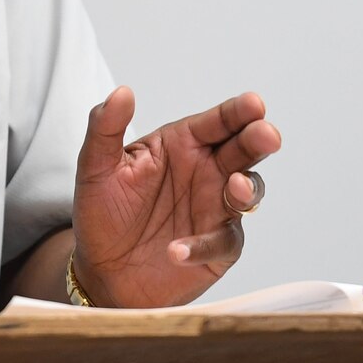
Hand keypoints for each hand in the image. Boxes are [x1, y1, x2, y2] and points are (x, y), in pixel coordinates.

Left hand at [71, 87, 280, 308]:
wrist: (101, 270)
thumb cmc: (102, 212)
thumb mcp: (95, 166)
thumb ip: (105, 127)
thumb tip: (122, 92)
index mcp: (182, 144)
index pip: (216, 122)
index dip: (237, 112)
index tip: (255, 104)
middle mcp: (206, 172)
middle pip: (242, 150)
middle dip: (258, 140)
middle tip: (266, 135)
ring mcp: (215, 209)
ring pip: (247, 192)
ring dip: (247, 188)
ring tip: (235, 186)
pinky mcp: (216, 248)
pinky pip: (222, 242)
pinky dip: (205, 245)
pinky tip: (178, 250)